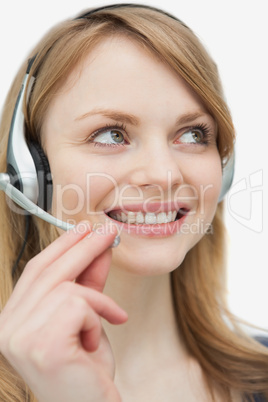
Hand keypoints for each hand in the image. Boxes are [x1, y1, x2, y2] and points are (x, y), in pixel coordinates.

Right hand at [0, 222, 126, 401]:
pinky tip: (96, 339)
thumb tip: (96, 248)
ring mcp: (20, 338)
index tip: (83, 228)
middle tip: (108, 233)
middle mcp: (7, 329)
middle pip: (48, 272)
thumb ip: (87, 282)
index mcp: (11, 321)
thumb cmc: (86, 370)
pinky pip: (79, 304)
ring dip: (96, 300)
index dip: (61, 246)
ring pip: (66, 287)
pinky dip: (98, 314)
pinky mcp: (42, 345)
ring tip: (111, 317)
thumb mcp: (86, 317)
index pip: (35, 271)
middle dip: (82, 247)